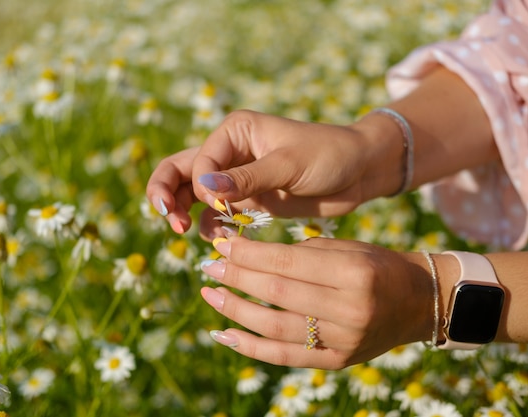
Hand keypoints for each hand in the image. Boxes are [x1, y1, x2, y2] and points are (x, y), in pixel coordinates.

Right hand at [146, 110, 402, 236]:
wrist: (360, 172)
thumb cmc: (329, 155)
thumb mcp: (289, 164)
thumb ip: (247, 178)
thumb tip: (202, 188)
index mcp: (235, 131)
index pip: (198, 161)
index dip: (200, 186)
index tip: (222, 204)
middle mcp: (229, 152)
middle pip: (180, 171)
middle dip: (167, 194)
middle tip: (170, 222)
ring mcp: (236, 178)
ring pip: (191, 193)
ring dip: (180, 210)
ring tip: (181, 232)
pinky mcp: (248, 200)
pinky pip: (215, 214)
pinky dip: (209, 226)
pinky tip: (215, 239)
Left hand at [200, 236, 433, 369]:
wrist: (417, 303)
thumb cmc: (377, 266)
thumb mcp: (346, 248)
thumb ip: (298, 253)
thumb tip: (242, 253)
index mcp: (354, 272)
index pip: (286, 262)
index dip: (248, 253)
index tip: (221, 243)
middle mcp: (350, 310)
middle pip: (276, 293)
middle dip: (237, 277)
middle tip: (208, 265)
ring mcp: (344, 341)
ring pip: (275, 327)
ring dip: (235, 310)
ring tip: (210, 295)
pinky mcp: (337, 362)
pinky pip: (284, 356)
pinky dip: (250, 347)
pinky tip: (224, 334)